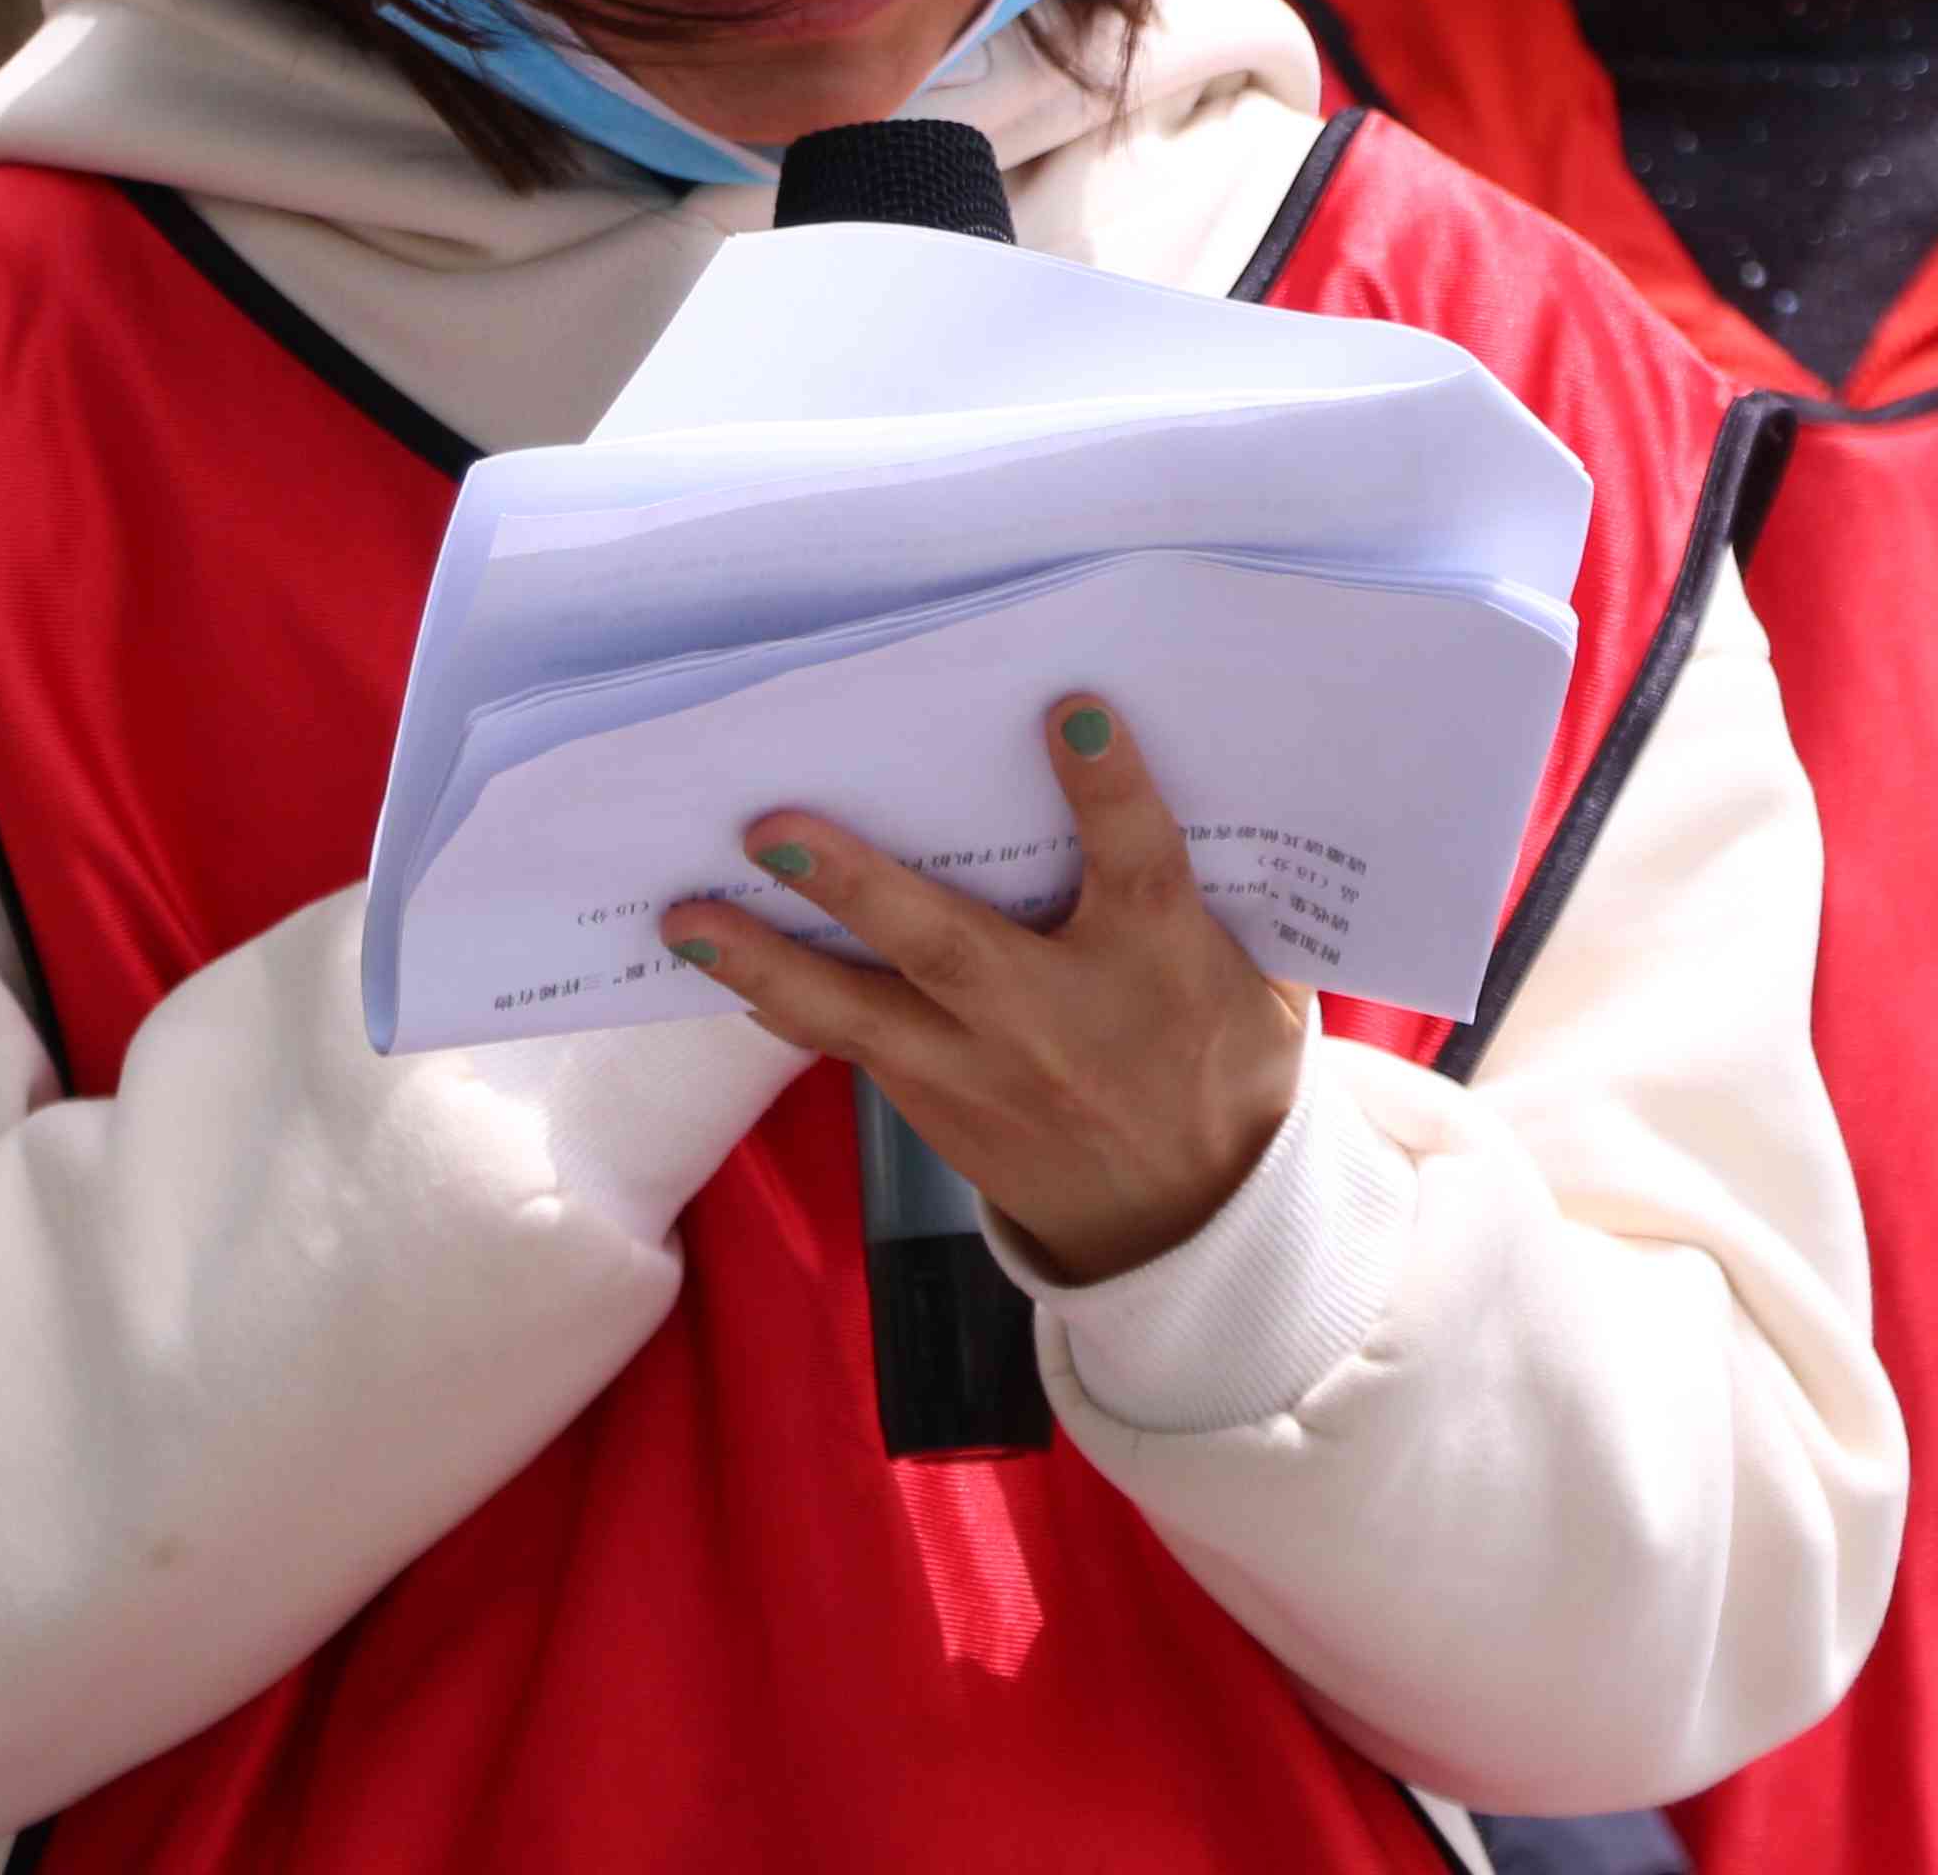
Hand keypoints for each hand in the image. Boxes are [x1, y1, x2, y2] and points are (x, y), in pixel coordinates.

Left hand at [661, 691, 1310, 1283]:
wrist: (1188, 1226)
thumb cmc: (1218, 1061)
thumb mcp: (1254, 977)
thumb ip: (1214, 887)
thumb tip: (1180, 761)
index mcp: (1156, 964)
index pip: (1138, 863)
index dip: (1108, 788)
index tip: (1069, 711)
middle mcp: (1057, 1019)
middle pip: (950, 947)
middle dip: (859, 888)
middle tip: (772, 831)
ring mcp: (982, 1072)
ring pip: (859, 1015)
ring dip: (766, 964)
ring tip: (683, 918)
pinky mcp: (931, 1105)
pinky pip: (844, 1044)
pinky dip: (778, 1000)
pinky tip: (713, 957)